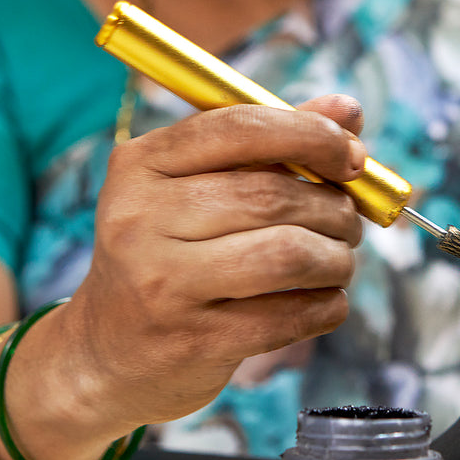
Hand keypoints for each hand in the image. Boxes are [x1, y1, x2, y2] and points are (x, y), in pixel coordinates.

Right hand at [63, 95, 366, 429]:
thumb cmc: (168, 254)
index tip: (352, 155)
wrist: (107, 352)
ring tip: (340, 260)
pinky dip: (327, 305)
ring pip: (288, 255)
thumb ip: (270, 143)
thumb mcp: (196, 188)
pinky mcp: (192, 341)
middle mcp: (141, 219)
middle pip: (271, 196)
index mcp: (140, 165)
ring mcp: (162, 284)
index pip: (239, 127)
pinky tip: (327, 301)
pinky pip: (289, 316)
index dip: (311, 134)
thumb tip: (348, 108)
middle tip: (348, 221)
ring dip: (336, 258)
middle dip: (333, 207)